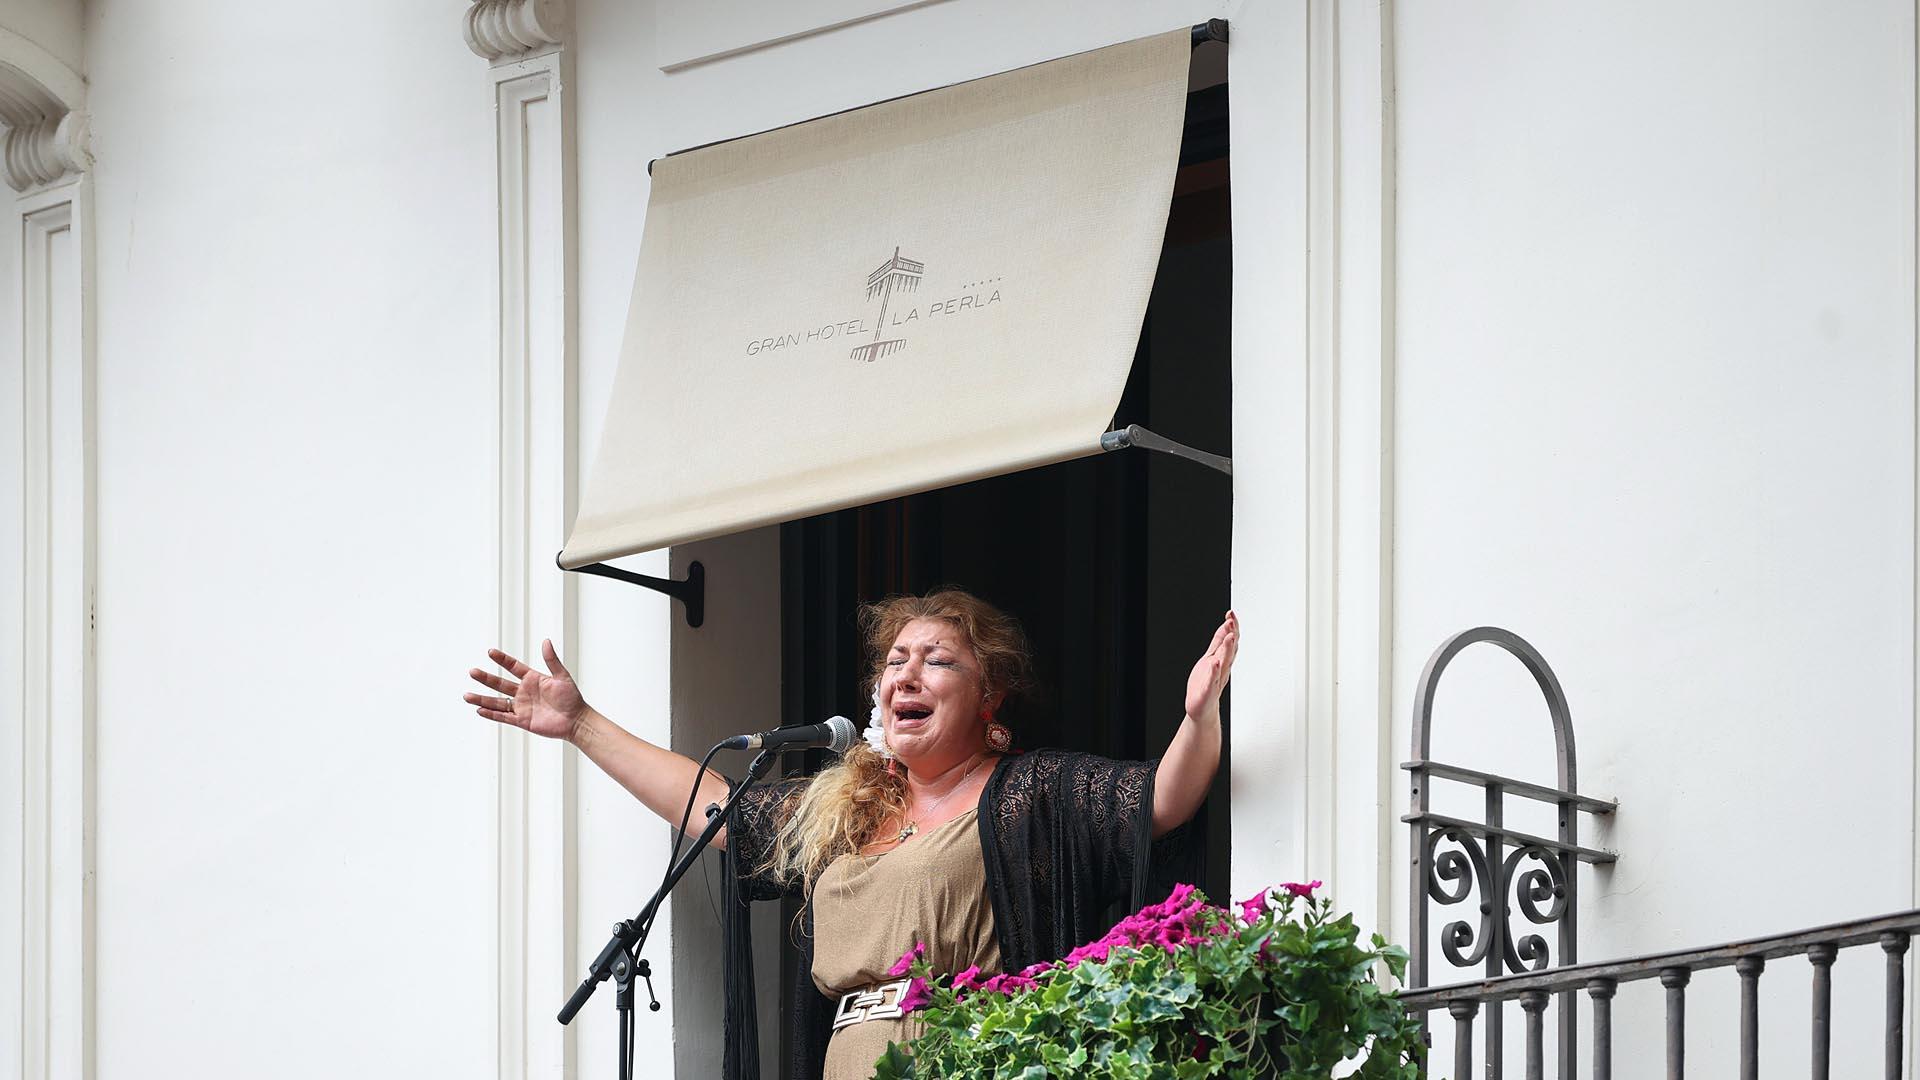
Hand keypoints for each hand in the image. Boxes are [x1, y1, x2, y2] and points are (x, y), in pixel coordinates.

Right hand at [466, 639, 588, 741]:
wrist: (576, 720)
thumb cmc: (572, 698)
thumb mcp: (562, 677)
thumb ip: (552, 660)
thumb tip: (546, 641)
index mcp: (532, 679)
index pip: (513, 666)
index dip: (502, 660)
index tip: (490, 652)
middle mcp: (523, 692)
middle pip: (500, 684)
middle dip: (486, 678)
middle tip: (472, 671)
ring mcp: (521, 706)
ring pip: (497, 702)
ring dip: (482, 699)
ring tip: (467, 696)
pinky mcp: (522, 720)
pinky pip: (503, 717)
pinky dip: (491, 714)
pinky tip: (479, 710)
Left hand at [1184, 612, 1238, 722]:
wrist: (1202, 709)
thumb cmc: (1206, 683)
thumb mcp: (1211, 657)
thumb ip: (1218, 642)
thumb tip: (1226, 624)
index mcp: (1222, 659)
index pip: (1229, 641)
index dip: (1231, 627)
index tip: (1231, 614)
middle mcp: (1222, 669)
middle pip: (1229, 650)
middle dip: (1232, 635)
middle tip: (1232, 621)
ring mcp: (1216, 679)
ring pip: (1224, 663)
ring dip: (1227, 650)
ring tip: (1229, 637)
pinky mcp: (1208, 691)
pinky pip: (1212, 681)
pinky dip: (1214, 672)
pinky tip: (1215, 663)